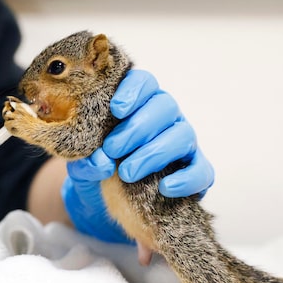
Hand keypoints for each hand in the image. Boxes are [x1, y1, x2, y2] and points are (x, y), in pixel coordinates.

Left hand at [62, 70, 213, 242]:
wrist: (104, 200)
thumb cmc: (95, 168)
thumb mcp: (80, 165)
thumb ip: (85, 161)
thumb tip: (102, 162)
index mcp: (137, 103)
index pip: (143, 82)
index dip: (133, 91)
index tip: (116, 109)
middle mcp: (165, 117)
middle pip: (165, 106)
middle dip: (138, 128)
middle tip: (112, 149)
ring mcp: (184, 143)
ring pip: (183, 135)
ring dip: (155, 153)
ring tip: (126, 173)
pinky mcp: (196, 171)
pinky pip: (201, 171)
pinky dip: (186, 179)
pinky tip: (165, 188)